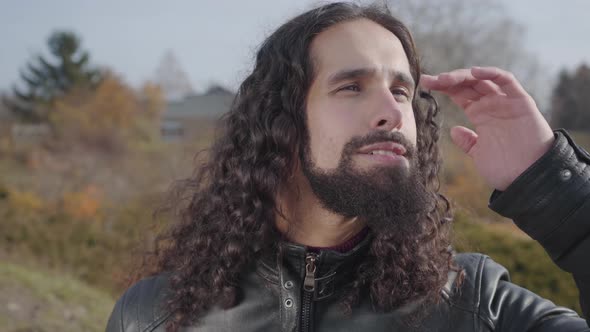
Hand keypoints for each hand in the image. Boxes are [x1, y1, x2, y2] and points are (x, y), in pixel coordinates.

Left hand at [420, 67, 553, 190]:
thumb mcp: (479, 154)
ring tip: (444, 79)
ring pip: (483, 79)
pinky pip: (507, 81)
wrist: (528, 179)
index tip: (425, 84)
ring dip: (464, 76)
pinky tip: (474, 73)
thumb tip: (453, 130)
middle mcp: (492, 105)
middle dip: (448, 80)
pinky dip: (491, 73)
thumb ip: (468, 142)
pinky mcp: (521, 101)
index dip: (443, 87)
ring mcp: (506, 101)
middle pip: (468, 84)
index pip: (459, 94)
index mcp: (481, 115)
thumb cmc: (505, 170)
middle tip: (429, 80)